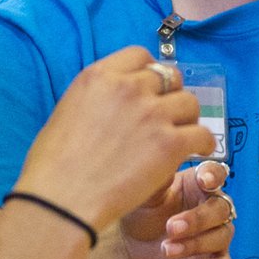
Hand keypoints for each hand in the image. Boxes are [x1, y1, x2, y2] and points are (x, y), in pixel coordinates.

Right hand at [15, 49, 213, 235]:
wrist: (61, 201)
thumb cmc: (54, 168)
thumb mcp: (68, 112)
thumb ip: (97, 99)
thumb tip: (116, 103)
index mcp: (99, 76)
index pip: (140, 56)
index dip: (150, 73)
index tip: (152, 91)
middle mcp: (128, 88)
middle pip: (169, 77)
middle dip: (170, 94)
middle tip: (168, 116)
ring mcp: (151, 114)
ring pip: (190, 103)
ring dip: (188, 119)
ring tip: (183, 135)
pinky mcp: (169, 143)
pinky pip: (203, 134)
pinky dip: (204, 144)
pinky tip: (199, 152)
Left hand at [119, 160, 236, 258]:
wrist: (133, 243)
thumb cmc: (143, 211)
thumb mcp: (146, 194)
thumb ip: (159, 180)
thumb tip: (165, 159)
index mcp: (199, 183)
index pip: (216, 173)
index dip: (214, 176)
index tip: (204, 181)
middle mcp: (213, 205)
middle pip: (220, 208)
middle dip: (197, 219)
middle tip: (171, 227)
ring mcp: (217, 232)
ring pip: (221, 235)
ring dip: (196, 243)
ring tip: (167, 249)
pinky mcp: (214, 258)